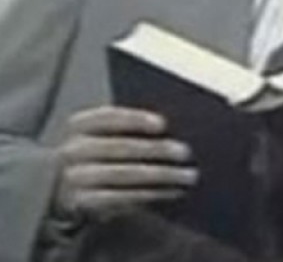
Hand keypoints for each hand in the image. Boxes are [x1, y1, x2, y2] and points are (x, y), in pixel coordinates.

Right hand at [53, 105, 197, 217]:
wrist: (58, 187)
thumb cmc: (94, 152)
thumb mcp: (101, 134)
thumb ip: (128, 127)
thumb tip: (171, 128)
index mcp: (79, 125)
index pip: (108, 117)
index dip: (136, 119)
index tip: (163, 124)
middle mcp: (73, 149)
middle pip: (122, 147)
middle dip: (157, 150)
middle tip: (186, 152)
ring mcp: (75, 177)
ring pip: (125, 175)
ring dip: (162, 175)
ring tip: (187, 176)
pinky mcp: (83, 202)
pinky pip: (121, 197)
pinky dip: (151, 194)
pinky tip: (172, 191)